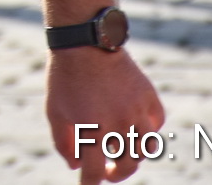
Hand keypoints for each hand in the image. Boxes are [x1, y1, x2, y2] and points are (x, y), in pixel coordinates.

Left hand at [47, 47, 164, 183]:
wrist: (85, 41)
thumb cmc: (65, 77)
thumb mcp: (55, 111)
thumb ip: (63, 143)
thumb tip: (75, 166)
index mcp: (93, 130)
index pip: (95, 172)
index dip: (90, 183)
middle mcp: (119, 124)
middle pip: (127, 166)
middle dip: (117, 174)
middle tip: (109, 172)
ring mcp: (136, 110)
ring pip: (146, 148)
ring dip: (135, 156)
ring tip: (123, 153)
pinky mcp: (148, 96)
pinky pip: (156, 123)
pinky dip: (148, 131)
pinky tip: (136, 129)